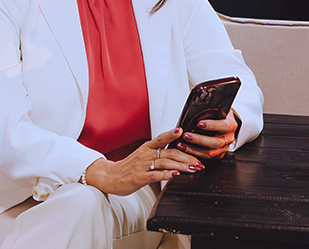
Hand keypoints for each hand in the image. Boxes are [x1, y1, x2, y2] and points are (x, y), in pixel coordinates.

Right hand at [84, 128, 204, 195]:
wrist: (109, 176)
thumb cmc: (128, 167)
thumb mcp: (143, 156)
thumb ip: (158, 154)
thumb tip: (177, 154)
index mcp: (146, 148)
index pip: (161, 138)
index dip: (171, 134)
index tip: (183, 131)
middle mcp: (145, 154)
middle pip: (169, 152)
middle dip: (187, 157)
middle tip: (199, 161)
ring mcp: (142, 166)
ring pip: (164, 163)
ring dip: (181, 166)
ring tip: (193, 168)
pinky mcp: (138, 177)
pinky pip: (154, 175)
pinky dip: (166, 175)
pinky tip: (175, 175)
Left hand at [175, 112, 237, 160]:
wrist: (224, 123)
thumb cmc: (219, 115)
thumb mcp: (217, 108)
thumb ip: (210, 107)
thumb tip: (199, 103)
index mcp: (231, 125)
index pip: (224, 126)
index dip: (212, 125)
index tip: (199, 124)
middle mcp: (229, 137)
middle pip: (215, 142)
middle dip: (199, 140)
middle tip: (186, 135)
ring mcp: (224, 148)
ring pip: (210, 152)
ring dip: (194, 149)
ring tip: (182, 144)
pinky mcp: (218, 155)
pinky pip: (206, 157)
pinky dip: (194, 154)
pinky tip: (185, 149)